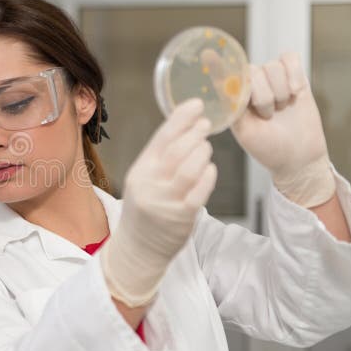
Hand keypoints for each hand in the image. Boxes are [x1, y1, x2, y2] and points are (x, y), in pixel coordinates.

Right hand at [101, 99, 216, 306]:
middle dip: (195, 133)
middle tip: (205, 125)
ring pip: (190, 167)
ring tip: (206, 148)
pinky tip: (210, 168)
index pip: (161, 137)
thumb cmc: (146, 208)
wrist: (139, 247)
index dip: (180, 118)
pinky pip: (200, 190)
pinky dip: (208, 176)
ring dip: (203, 152)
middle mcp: (150, 184)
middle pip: (177, 149)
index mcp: (140, 170)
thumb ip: (160, 158)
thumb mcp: (144, 179)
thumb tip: (185, 128)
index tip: (196, 103)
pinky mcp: (181, 216)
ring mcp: (166, 201)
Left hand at [231, 52, 334, 206]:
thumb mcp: (244, 130)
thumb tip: (221, 85)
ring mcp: (272, 79)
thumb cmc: (268, 147)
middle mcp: (251, 85)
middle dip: (263, 96)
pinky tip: (295, 93)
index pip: (225, 75)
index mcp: (234, 97)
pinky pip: (290, 59)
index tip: (207, 54)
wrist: (297, 157)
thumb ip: (233, 107)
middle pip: (253, 71)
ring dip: (279, 91)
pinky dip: (294, 75)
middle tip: (268, 115)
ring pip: (273, 67)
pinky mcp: (295, 76)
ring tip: (280, 109)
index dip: (217, 64)